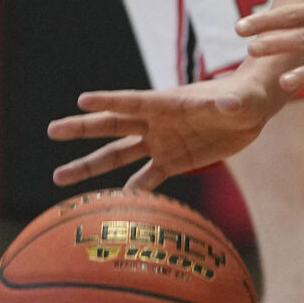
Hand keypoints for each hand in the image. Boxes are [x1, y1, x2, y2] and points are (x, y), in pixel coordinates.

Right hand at [46, 69, 282, 189]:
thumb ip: (231, 104)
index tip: (82, 100)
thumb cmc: (246, 97)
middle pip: (113, 125)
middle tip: (52, 130)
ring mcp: (162, 142)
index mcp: (168, 103)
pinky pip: (147, 178)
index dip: (110, 101)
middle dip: (83, 128)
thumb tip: (228, 104)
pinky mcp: (174, 161)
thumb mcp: (241, 101)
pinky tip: (113, 204)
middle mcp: (157, 122)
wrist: (251, 109)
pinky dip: (132, 191)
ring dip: (90, 165)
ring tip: (58, 177)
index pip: (133, 101)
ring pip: (119, 155)